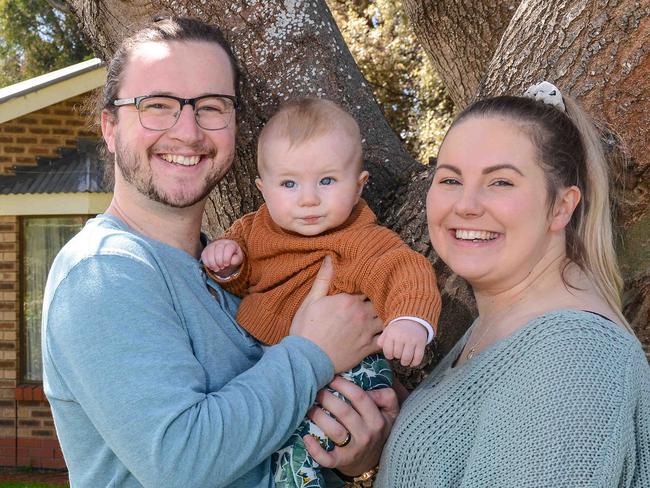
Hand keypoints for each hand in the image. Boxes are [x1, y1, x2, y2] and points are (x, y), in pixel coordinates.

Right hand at [201, 239, 242, 278]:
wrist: (226, 258)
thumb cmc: (233, 258)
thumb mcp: (238, 259)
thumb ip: (236, 260)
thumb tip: (231, 261)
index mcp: (231, 244)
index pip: (228, 248)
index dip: (227, 258)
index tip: (227, 264)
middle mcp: (222, 242)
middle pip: (218, 250)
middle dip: (219, 261)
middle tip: (222, 267)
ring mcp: (213, 245)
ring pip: (210, 252)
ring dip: (213, 263)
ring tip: (217, 269)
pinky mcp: (206, 249)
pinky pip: (204, 255)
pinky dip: (207, 263)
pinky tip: (211, 267)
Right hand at [290, 256, 382, 371]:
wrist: (307, 360)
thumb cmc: (306, 329)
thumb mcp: (311, 301)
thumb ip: (323, 279)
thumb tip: (330, 258)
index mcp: (348, 299)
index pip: (368, 285)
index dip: (370, 282)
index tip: (372, 280)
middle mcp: (361, 313)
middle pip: (381, 300)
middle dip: (382, 296)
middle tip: (384, 294)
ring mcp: (367, 331)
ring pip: (387, 318)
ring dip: (388, 314)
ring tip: (389, 311)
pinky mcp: (368, 348)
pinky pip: (387, 340)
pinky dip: (390, 336)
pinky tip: (390, 333)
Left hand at [304, 376, 398, 475]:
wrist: (372, 461)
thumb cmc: (377, 429)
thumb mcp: (390, 412)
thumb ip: (385, 396)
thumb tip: (368, 389)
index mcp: (377, 420)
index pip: (359, 397)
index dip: (343, 385)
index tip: (331, 377)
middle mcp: (366, 434)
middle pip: (344, 412)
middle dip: (326, 397)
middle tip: (316, 389)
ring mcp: (354, 450)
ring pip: (334, 431)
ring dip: (318, 416)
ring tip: (309, 406)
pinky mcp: (341, 462)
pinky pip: (327, 458)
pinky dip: (315, 449)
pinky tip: (306, 437)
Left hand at [377, 319, 427, 366]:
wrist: (413, 319)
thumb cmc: (398, 328)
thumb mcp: (388, 330)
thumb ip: (382, 339)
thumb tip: (380, 347)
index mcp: (391, 333)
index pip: (388, 352)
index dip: (389, 356)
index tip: (391, 354)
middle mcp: (401, 336)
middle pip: (397, 355)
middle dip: (397, 357)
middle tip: (399, 354)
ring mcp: (412, 340)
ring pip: (407, 358)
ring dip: (405, 362)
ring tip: (404, 360)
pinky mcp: (421, 343)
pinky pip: (418, 358)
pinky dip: (414, 363)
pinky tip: (412, 362)